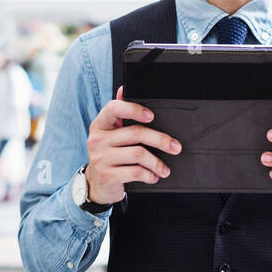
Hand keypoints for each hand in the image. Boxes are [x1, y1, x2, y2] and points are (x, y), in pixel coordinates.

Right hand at [84, 85, 182, 203]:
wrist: (96, 183)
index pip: (114, 109)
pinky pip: (136, 172)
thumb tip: (122, 89)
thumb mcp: (110, 133)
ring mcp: (101, 158)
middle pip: (135, 133)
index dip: (134, 109)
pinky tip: (153, 176)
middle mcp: (97, 139)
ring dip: (157, 162)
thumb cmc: (109, 154)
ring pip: (138, 154)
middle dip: (160, 140)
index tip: (152, 116)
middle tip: (175, 147)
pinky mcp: (107, 175)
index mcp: (100, 124)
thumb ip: (119, 113)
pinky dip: (150, 175)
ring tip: (164, 168)